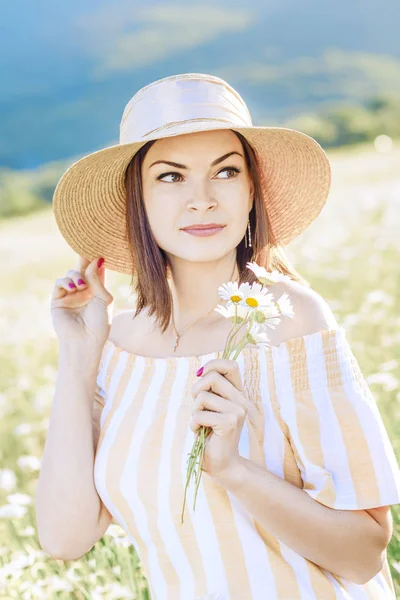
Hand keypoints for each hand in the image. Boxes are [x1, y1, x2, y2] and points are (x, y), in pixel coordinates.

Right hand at [50, 255, 113, 350]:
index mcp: (98, 293)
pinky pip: (59, 283)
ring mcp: (71, 295)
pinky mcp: (58, 299)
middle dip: (84, 259)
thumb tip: (96, 260)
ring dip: (75, 276)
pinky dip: (65, 281)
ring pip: (70, 274)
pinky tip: (73, 287)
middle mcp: (84, 292)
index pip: (97, 273)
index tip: (100, 250)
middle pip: (83, 270)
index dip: (98, 262)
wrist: (84, 341)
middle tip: (86, 248)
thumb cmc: (99, 324)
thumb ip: (97, 279)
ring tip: (80, 286)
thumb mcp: (104, 299)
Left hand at [190, 359, 247, 481]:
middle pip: (212, 377)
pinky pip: (199, 415)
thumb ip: (210, 389)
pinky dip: (193, 425)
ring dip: (194, 411)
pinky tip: (201, 433)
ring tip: (201, 423)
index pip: (230, 365)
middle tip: (198, 407)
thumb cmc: (211, 433)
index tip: (200, 375)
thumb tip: (200, 371)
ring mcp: (237, 411)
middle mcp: (241, 399)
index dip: (213, 365)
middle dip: (196, 390)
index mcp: (237, 393)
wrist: (221, 463)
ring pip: (202, 397)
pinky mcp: (229, 423)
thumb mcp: (210, 406)